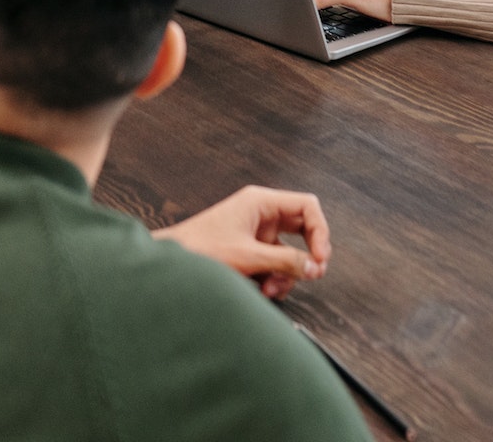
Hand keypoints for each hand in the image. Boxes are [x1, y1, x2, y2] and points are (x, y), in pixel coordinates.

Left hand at [154, 185, 330, 299]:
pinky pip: (275, 263)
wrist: (171, 263)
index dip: (320, 231)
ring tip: (271, 288)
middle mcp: (261, 214)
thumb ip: (284, 261)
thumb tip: (314, 266)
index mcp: (260, 202)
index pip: (306, 206)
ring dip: (286, 273)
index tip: (321, 257)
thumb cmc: (199, 249)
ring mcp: (256, 233)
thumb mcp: (248, 256)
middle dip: (305, 255)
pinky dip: (274, 278)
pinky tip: (262, 289)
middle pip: (302, 230)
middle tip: (312, 272)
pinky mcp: (250, 251)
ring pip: (289, 252)